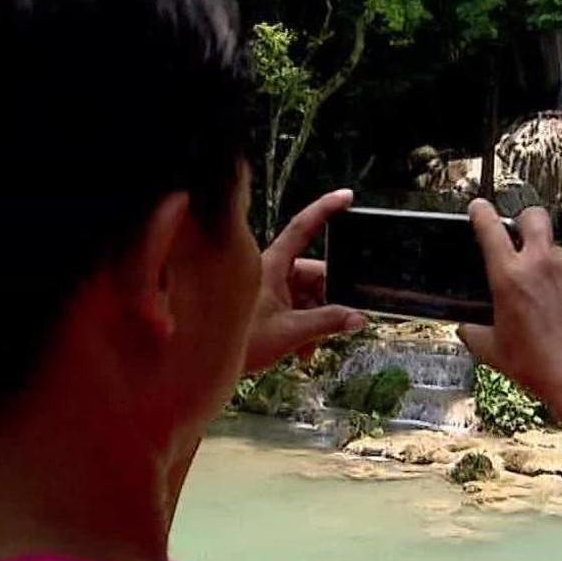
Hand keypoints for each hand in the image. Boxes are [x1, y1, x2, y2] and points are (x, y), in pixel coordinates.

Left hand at [244, 189, 365, 372]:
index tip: (346, 195)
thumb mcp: (289, 332)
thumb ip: (326, 323)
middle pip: (315, 274)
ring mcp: (271, 288)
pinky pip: (297, 307)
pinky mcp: (269, 305)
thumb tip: (358, 318)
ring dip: (317, 319)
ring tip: (310, 347)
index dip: (325, 209)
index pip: (303, 228)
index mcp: (273, 265)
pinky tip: (303, 350)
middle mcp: (272, 271)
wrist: (204, 365)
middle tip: (339, 323)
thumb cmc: (239, 341)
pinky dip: (304, 326)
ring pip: (308, 295)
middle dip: (329, 300)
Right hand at [456, 200, 561, 417]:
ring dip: (549, 264)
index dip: (481, 212)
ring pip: (556, 250)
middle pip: (532, 216)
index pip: (490, 227)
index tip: (479, 208)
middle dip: (524, 222)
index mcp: (510, 276)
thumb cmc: (541, 367)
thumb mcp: (493, 352)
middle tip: (520, 240)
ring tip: (547, 299)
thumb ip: (474, 332)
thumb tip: (466, 328)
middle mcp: (542, 263)